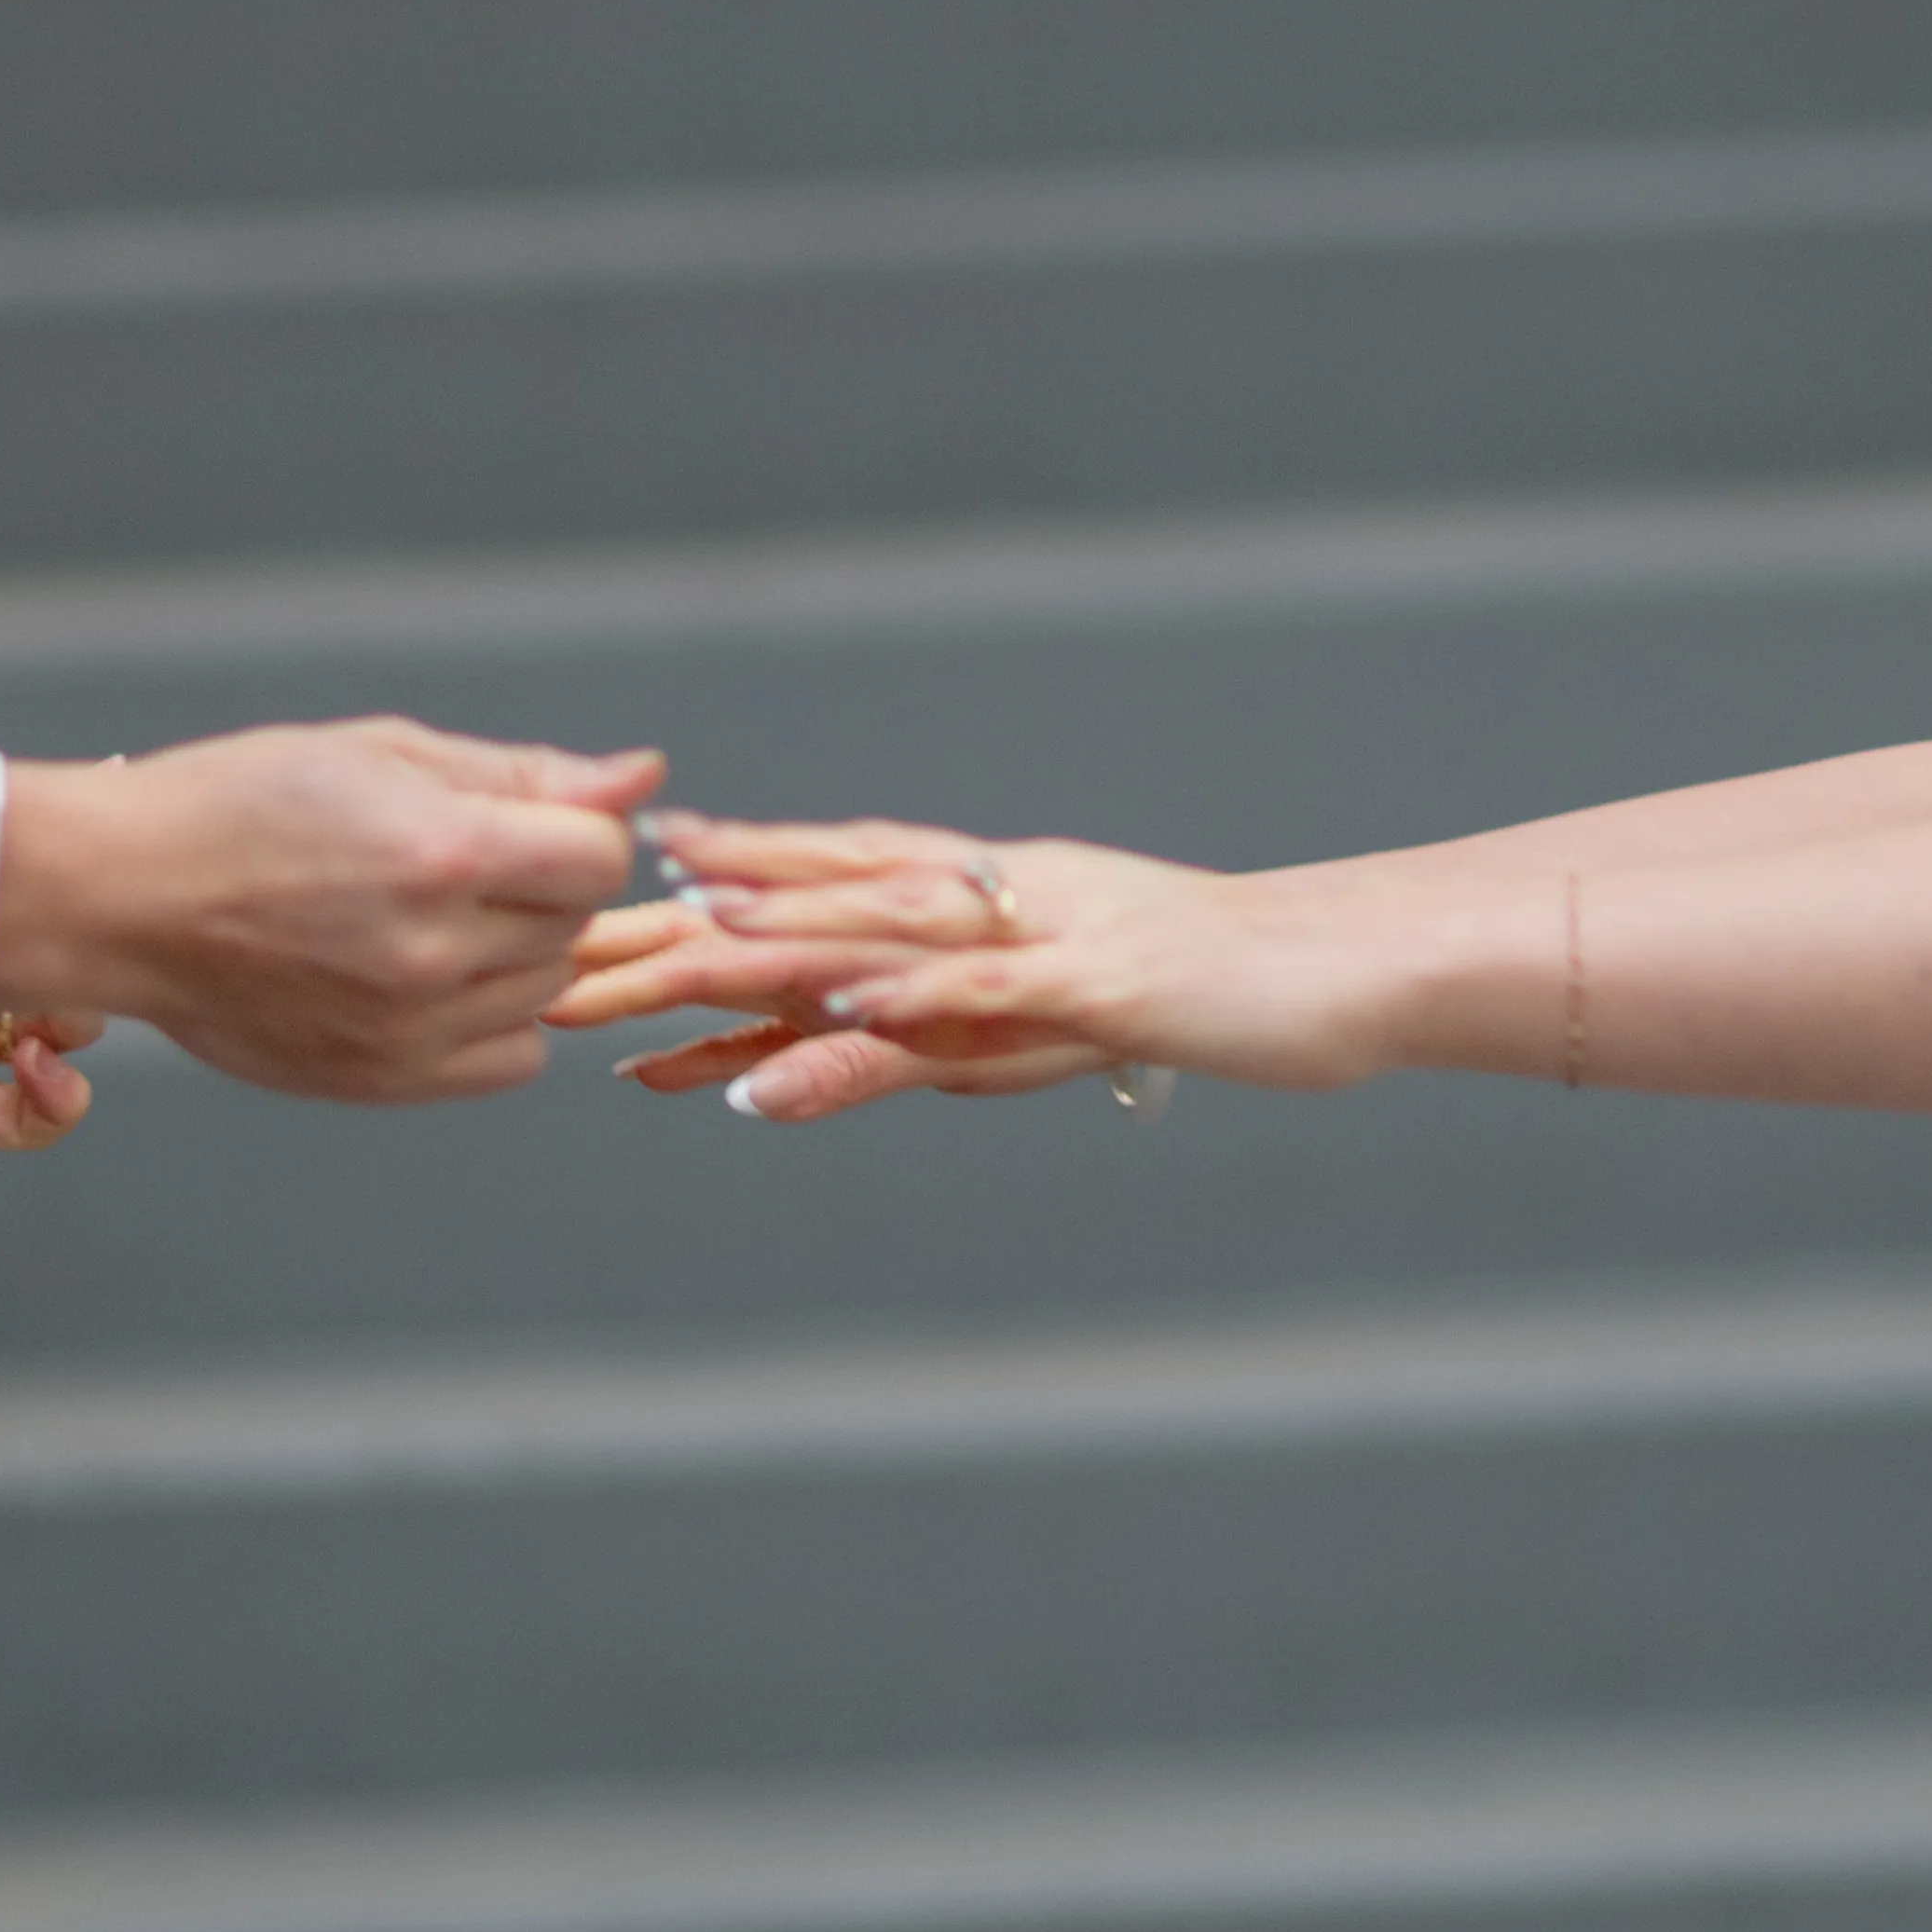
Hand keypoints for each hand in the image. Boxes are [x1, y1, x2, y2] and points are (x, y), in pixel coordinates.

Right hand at [0, 719, 663, 1103]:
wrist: (121, 897)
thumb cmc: (242, 805)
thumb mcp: (382, 753)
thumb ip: (523, 773)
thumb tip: (642, 778)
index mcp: (442, 852)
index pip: (602, 857)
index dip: (578, 831)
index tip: (526, 822)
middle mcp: (436, 951)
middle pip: (578, 924)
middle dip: (540, 886)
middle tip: (451, 862)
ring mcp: (412, 1028)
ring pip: (548, 991)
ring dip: (515, 951)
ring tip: (421, 915)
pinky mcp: (387, 1080)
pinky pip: (512, 1059)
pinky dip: (494, 1019)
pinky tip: (429, 977)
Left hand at [551, 812, 1478, 1119]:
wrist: (1350, 966)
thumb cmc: (1213, 992)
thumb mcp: (1061, 1015)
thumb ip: (962, 1025)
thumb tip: (867, 1050)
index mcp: (988, 895)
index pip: (832, 882)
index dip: (727, 881)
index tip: (615, 887)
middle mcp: (1000, 899)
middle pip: (822, 908)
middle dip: (701, 929)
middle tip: (580, 945)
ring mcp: (1048, 938)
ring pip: (888, 939)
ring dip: (778, 950)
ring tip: (675, 955)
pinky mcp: (1101, 988)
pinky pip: (989, 997)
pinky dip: (909, 1005)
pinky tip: (837, 1017)